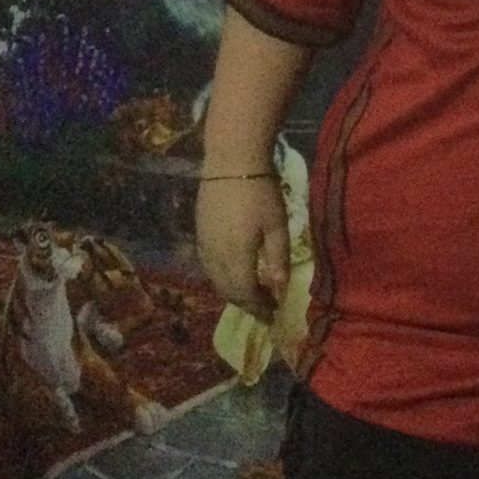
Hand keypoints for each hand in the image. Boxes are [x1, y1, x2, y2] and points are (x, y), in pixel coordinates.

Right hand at [196, 177, 288, 322]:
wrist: (231, 162)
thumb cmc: (261, 193)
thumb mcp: (277, 226)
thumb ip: (278, 259)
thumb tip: (279, 289)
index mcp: (234, 258)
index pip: (245, 294)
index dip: (258, 307)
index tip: (273, 315)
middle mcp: (214, 257)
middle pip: (227, 290)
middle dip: (246, 303)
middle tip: (266, 308)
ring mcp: (203, 246)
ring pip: (215, 280)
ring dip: (233, 292)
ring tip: (254, 293)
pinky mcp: (199, 234)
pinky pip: (208, 267)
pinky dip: (222, 278)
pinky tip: (236, 273)